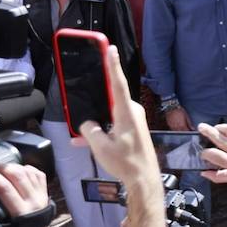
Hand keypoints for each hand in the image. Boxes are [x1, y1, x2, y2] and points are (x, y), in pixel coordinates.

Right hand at [74, 45, 155, 184]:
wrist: (144, 178)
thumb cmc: (126, 162)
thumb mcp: (100, 147)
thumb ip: (89, 131)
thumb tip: (87, 124)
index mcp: (126, 112)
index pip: (117, 83)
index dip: (112, 65)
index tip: (110, 48)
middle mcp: (132, 112)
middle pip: (110, 98)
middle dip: (95, 97)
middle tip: (85, 87)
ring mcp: (134, 120)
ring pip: (110, 113)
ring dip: (97, 120)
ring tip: (82, 134)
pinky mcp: (133, 128)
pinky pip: (113, 122)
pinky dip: (102, 129)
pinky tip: (86, 141)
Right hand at [164, 106, 193, 130]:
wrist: (171, 108)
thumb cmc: (180, 111)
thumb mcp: (186, 116)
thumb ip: (190, 124)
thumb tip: (193, 129)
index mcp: (182, 126)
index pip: (186, 132)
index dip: (189, 132)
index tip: (190, 132)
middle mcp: (177, 128)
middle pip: (182, 133)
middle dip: (185, 132)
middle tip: (187, 131)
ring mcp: (173, 127)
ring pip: (177, 132)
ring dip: (180, 132)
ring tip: (182, 129)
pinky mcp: (170, 126)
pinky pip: (173, 130)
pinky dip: (176, 130)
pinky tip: (178, 128)